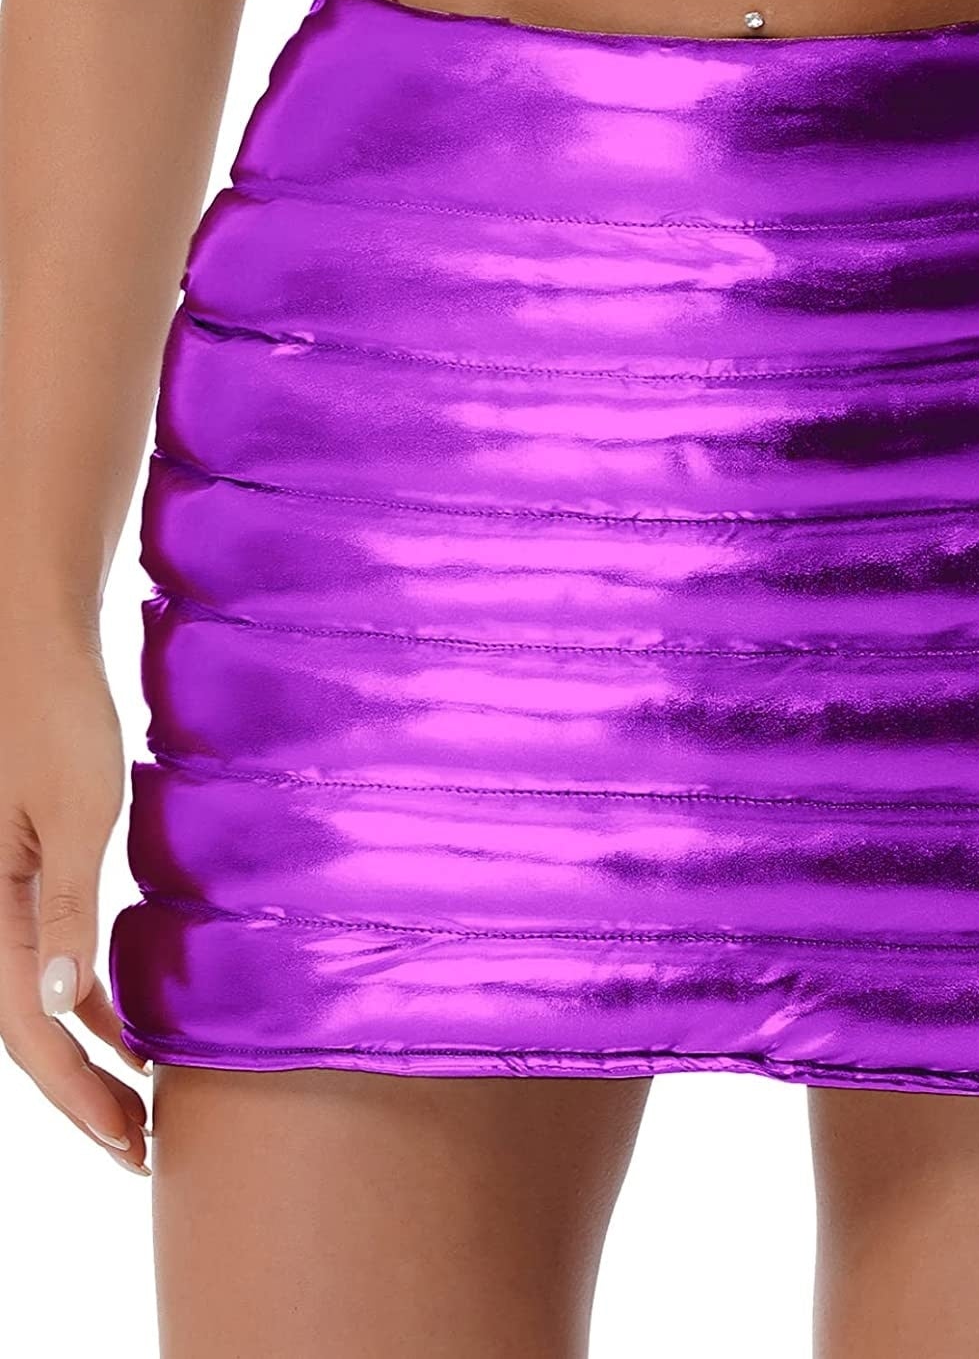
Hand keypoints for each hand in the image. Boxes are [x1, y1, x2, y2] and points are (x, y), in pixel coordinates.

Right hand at [0, 626, 149, 1173]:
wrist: (30, 648)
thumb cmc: (54, 717)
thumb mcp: (77, 813)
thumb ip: (65, 905)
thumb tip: (59, 1001)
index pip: (26, 1030)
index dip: (77, 1093)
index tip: (127, 1141)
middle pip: (25, 1028)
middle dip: (80, 1093)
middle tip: (139, 1148)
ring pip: (33, 997)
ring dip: (83, 1051)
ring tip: (139, 1101)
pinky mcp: (21, 871)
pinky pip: (43, 954)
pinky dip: (83, 997)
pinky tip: (124, 1021)